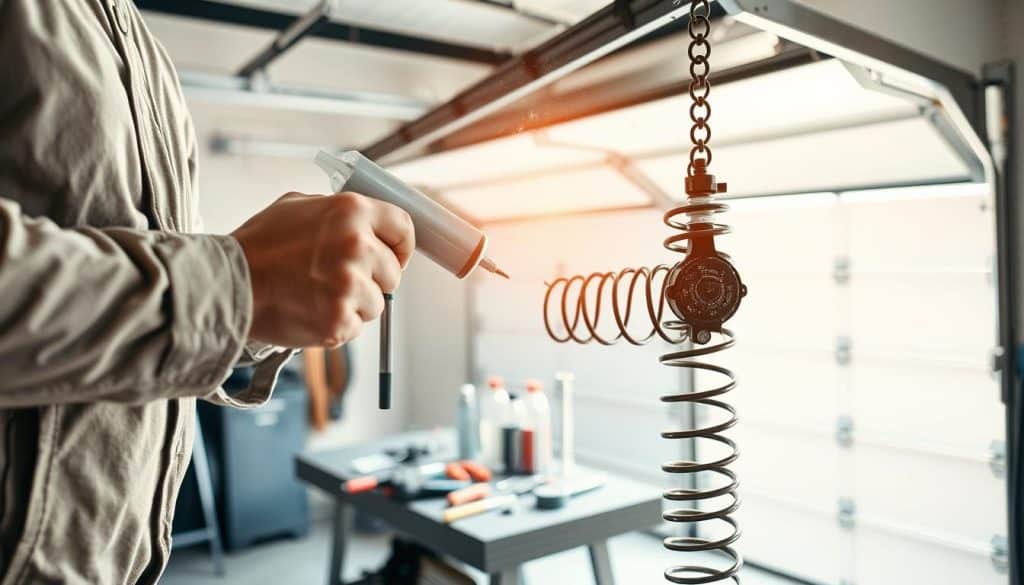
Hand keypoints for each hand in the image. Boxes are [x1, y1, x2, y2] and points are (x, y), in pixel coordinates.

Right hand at [231, 191, 413, 347]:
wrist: (228, 285)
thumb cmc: (259, 246)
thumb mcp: (298, 206)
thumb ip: (338, 211)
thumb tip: (367, 222)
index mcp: (351, 211)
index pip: (404, 228)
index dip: (401, 246)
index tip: (393, 257)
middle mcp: (357, 246)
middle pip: (393, 272)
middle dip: (373, 279)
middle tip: (338, 279)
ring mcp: (350, 286)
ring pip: (377, 303)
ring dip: (354, 304)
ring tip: (317, 294)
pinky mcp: (340, 321)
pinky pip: (356, 326)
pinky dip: (338, 324)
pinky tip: (310, 310)